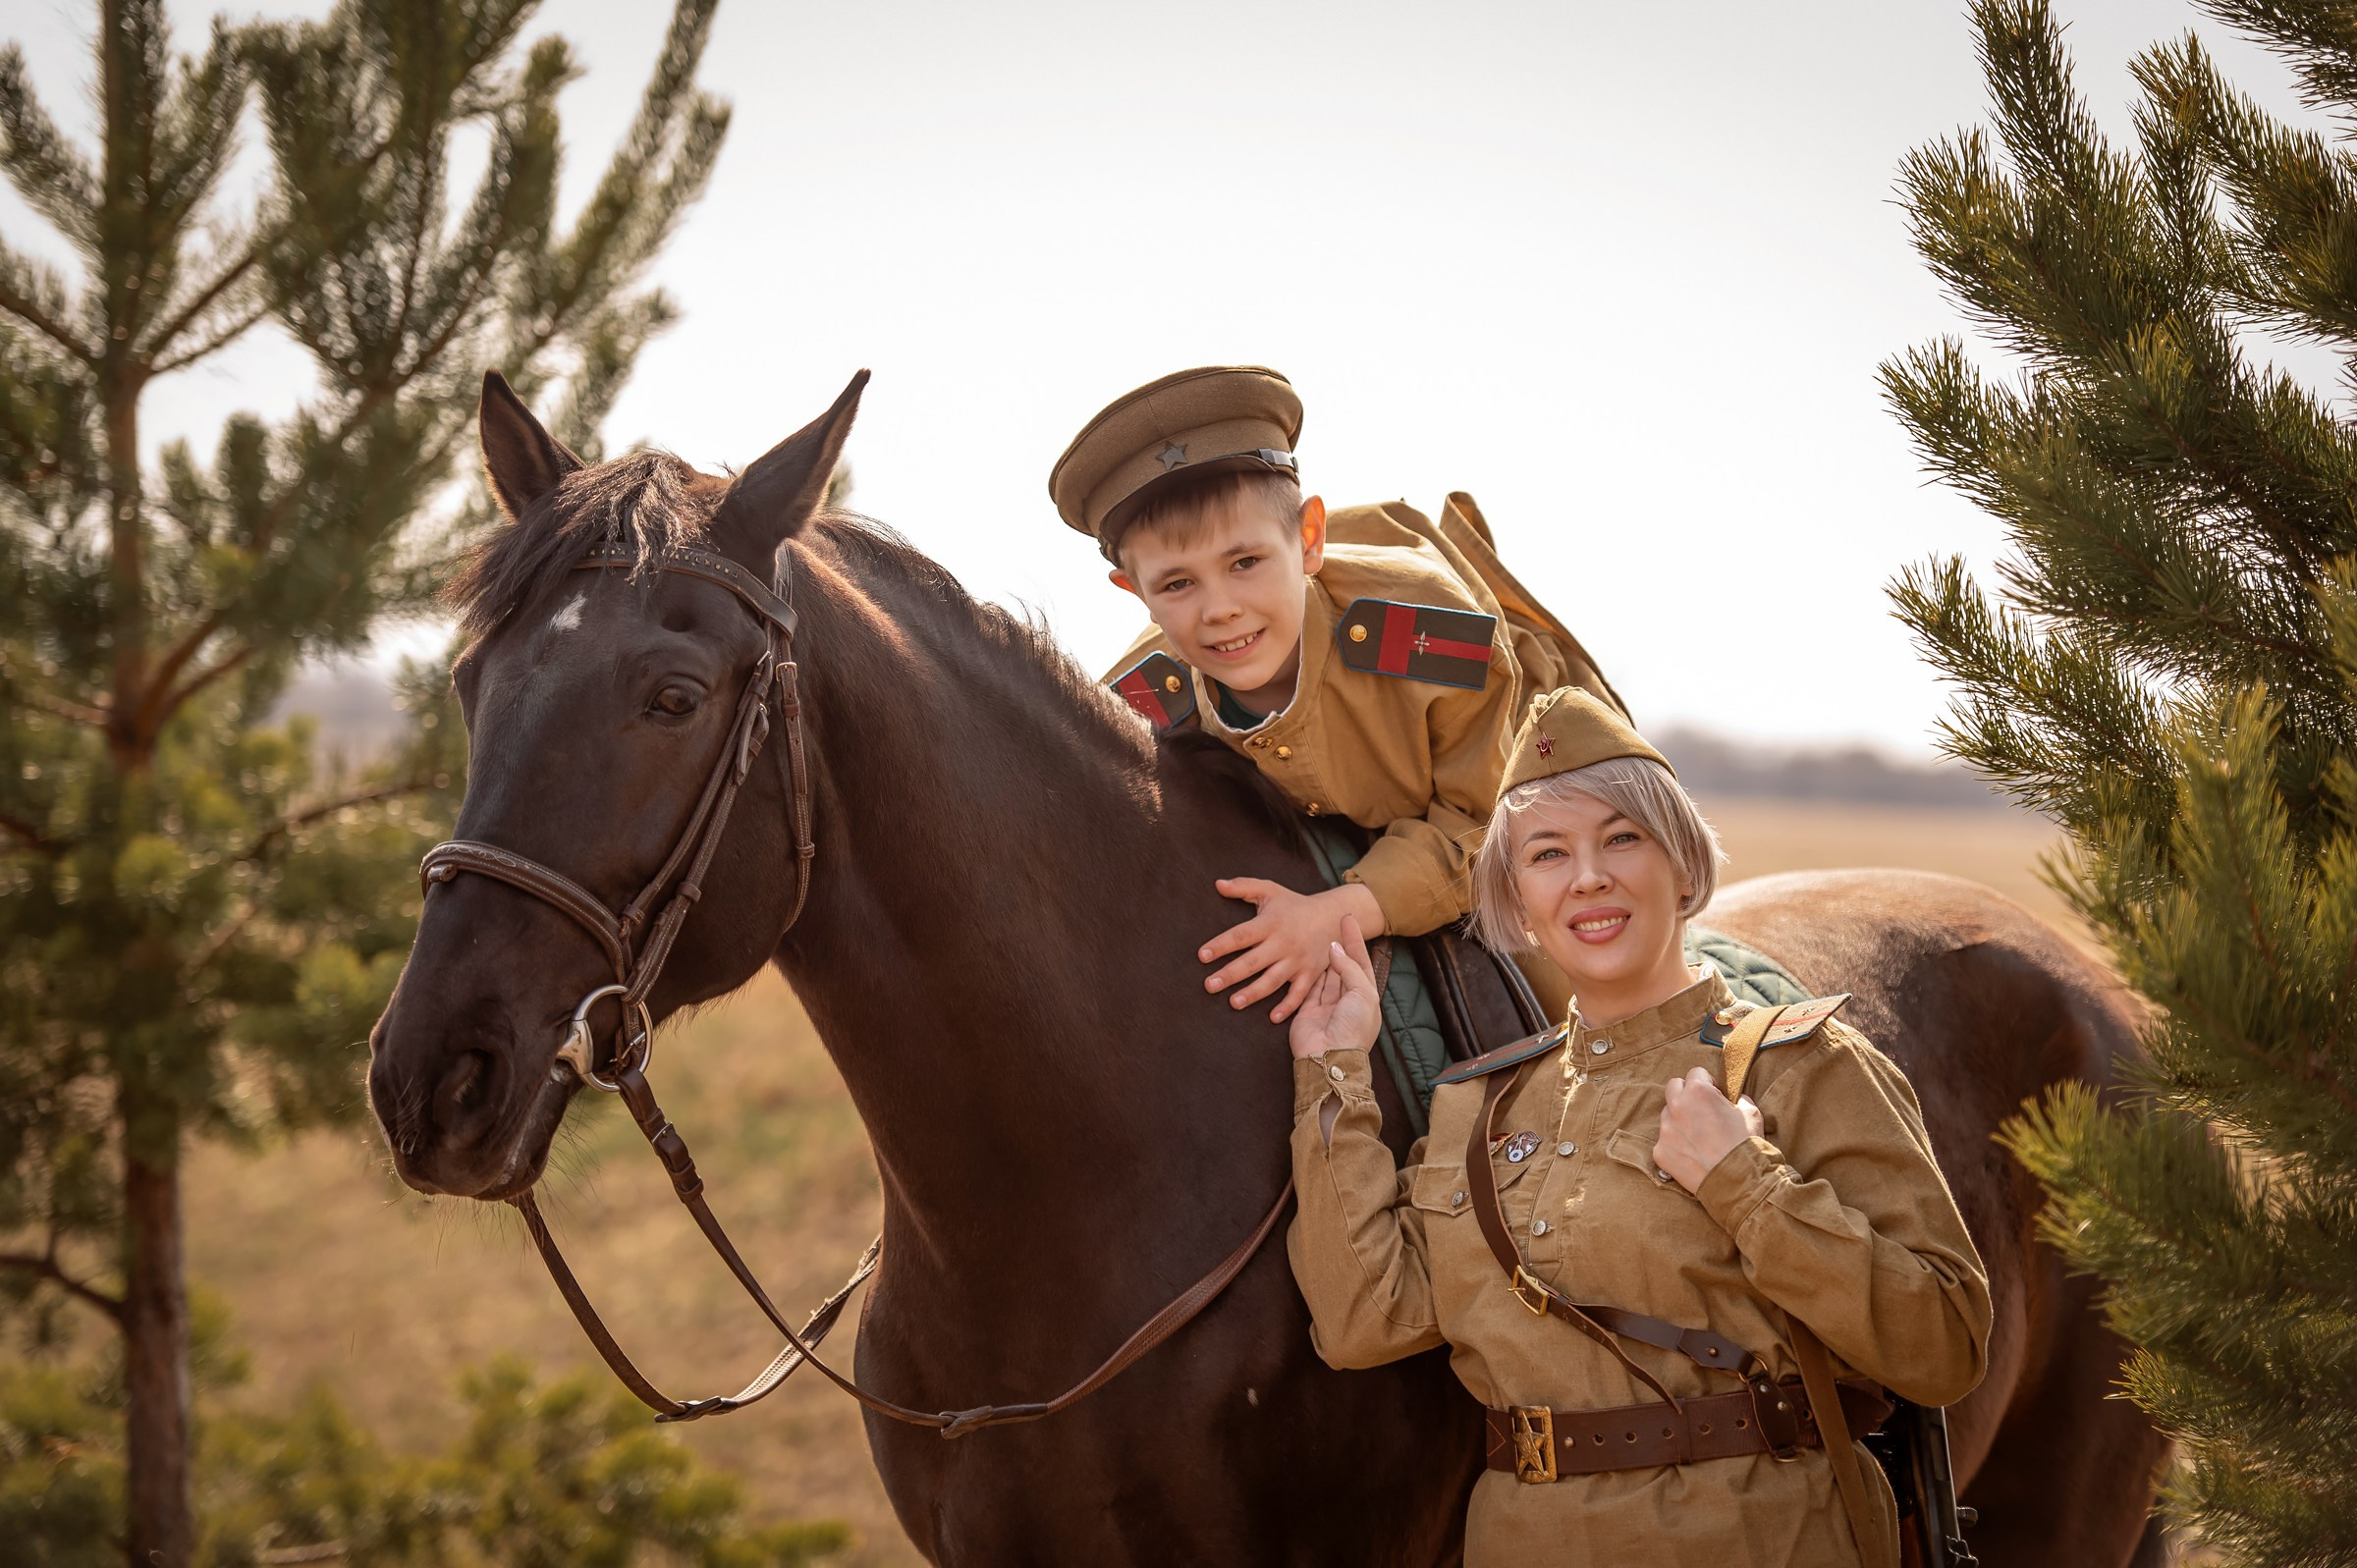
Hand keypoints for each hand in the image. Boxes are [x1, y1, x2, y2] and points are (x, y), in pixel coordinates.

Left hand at [1200, 879, 1386, 1021]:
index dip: (1221, 945)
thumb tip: (1217, 884)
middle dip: (1230, 974)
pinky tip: (1273, 1018)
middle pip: (1253, 961)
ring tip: (1234, 1003)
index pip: (1241, 935)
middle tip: (1209, 986)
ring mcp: (1297, 960)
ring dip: (1253, 993)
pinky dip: (1288, 1007)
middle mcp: (1283, 943)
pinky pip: (1299, 994)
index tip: (1202, 956)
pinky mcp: (1310, 974)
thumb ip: (1244, 886)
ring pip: (1273, 980)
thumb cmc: (1294, 905)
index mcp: (1270, 923)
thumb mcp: (1270, 890)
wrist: (1332, 917)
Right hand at [1287, 917, 1382, 1059]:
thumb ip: (1350, 969)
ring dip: (1322, 957)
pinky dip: (1307, 973)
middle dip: (1338, 946)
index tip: (1347, 918)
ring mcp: (1327, 1006)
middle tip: (1329, 923)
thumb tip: (1334, 949)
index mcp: (1366, 996)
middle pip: (1343, 966)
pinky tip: (1304, 957)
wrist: (1329, 1057)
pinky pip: (1307, 988)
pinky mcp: (1308, 1012)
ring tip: (1315, 935)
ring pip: (1325, 975)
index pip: (1361, 961)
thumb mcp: (1362, 994)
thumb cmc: (1352, 1027)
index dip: (1355, 940)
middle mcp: (1347, 1000)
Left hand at [1652, 1067, 1763, 1193]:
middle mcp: (1677, 1106)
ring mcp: (1666, 1129)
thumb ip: (1736, 1098)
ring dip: (1679, 1119)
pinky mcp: (1660, 1151)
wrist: (1738, 1182)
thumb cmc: (1747, 1146)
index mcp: (1699, 1092)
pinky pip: (1665, 1140)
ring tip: (1699, 1136)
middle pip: (1673, 1087)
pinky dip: (1676, 1144)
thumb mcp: (1751, 1112)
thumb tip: (1730, 1098)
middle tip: (1701, 1109)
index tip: (1714, 1095)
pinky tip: (1692, 1154)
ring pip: (1667, 1114)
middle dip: (1686, 1093)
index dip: (1708, 1083)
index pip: (1696, 1073)